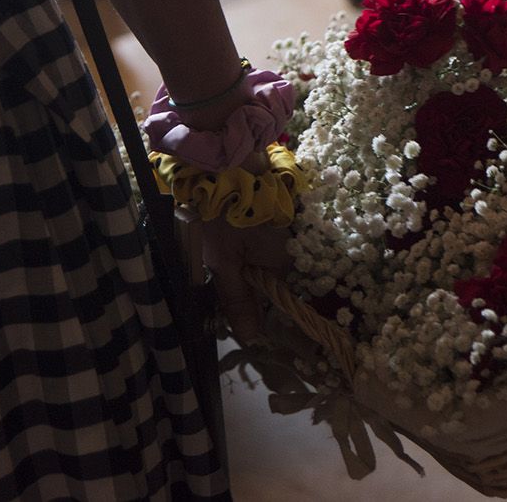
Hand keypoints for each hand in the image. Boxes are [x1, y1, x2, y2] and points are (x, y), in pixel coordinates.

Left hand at [201, 212, 290, 344]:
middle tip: (217, 280)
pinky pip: (262, 244)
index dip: (252, 309)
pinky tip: (228, 241)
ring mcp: (284, 232)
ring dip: (244, 265)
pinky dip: (247, 248)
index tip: (230, 312)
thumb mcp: (224, 263)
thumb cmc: (225, 217)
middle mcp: (290, 250)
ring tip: (219, 258)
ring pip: (264, 262)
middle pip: (268, 281)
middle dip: (246, 286)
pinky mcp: (273, 218)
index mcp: (282, 264)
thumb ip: (238, 300)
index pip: (274, 301)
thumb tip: (253, 339)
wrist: (228, 167)